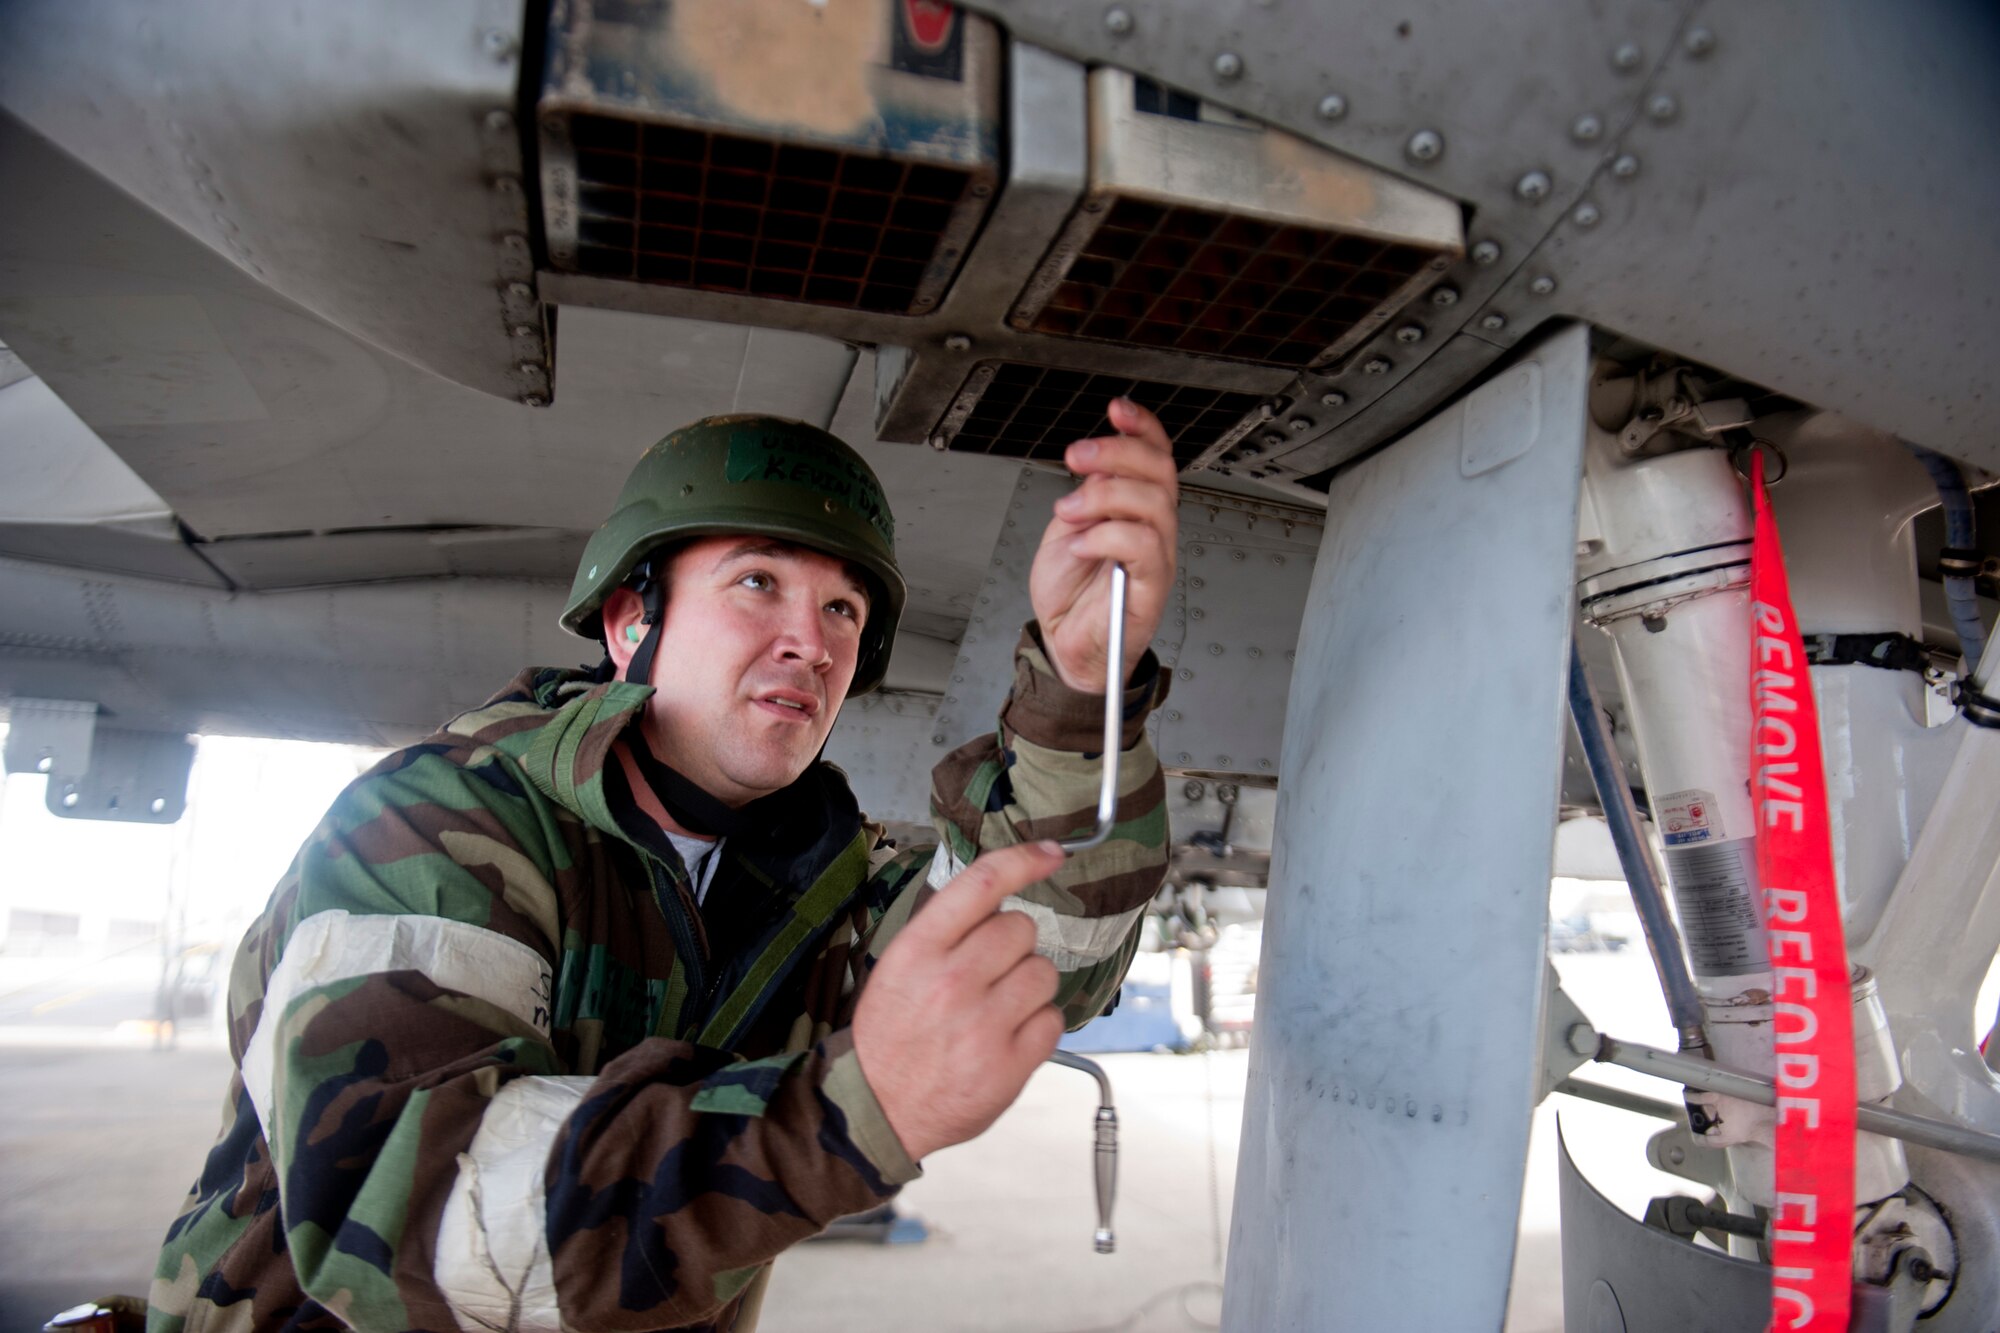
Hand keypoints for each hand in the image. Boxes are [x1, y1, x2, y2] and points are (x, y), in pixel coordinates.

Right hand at [851, 841, 1067, 1160]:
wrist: (876, 1108)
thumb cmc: (890, 1035)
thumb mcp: (898, 967)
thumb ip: (946, 932)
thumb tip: (1000, 900)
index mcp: (919, 950)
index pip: (982, 884)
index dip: (1024, 860)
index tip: (1051, 853)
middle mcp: (953, 980)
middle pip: (1021, 929)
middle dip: (1012, 947)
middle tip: (988, 974)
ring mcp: (984, 1024)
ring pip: (1044, 972)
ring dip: (1028, 986)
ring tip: (997, 1009)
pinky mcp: (1010, 1064)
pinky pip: (1053, 1020)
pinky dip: (1038, 1026)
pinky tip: (1008, 1036)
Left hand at [1030, 398, 1178, 692]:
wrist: (1064, 642)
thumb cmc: (1070, 592)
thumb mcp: (1067, 526)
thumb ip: (1086, 494)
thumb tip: (1097, 462)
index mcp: (1136, 506)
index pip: (1155, 455)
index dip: (1141, 427)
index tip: (1116, 409)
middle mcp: (1154, 525)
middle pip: (1158, 470)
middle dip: (1115, 452)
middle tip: (1075, 456)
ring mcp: (1157, 554)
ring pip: (1152, 502)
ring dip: (1103, 495)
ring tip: (1069, 511)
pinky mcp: (1152, 584)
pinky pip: (1142, 545)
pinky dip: (1105, 535)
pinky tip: (1081, 544)